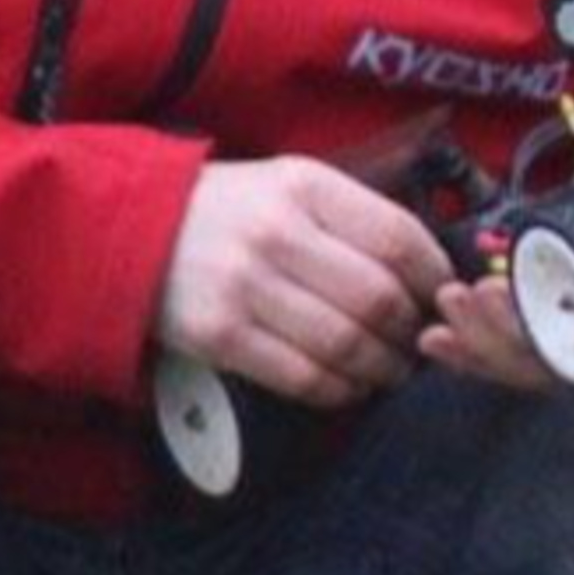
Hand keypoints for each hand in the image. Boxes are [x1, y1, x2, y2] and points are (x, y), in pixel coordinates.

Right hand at [156, 158, 452, 408]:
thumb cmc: (233, 210)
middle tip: (421, 343)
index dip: (435, 276)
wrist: (129, 229)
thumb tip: (431, 269)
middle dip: (411, 330)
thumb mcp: (292, 185)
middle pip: (377, 297)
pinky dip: (339, 389)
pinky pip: (301, 375)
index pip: (398, 237)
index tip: (445, 297)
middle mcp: (277, 233)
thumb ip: (355, 216)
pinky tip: (351, 385)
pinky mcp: (219, 335)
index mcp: (306, 186)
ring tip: (392, 370)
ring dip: (382, 367)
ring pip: (344, 342)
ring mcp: (245, 286)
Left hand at [420, 230, 573, 406]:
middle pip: (553, 370)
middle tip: (457, 301)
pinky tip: (447, 340)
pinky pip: (534, 364)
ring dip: (485, 345)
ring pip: (537, 371)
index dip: (542, 341)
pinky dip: (490, 351)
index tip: (503, 300)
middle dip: (498, 339)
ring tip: (444, 312)